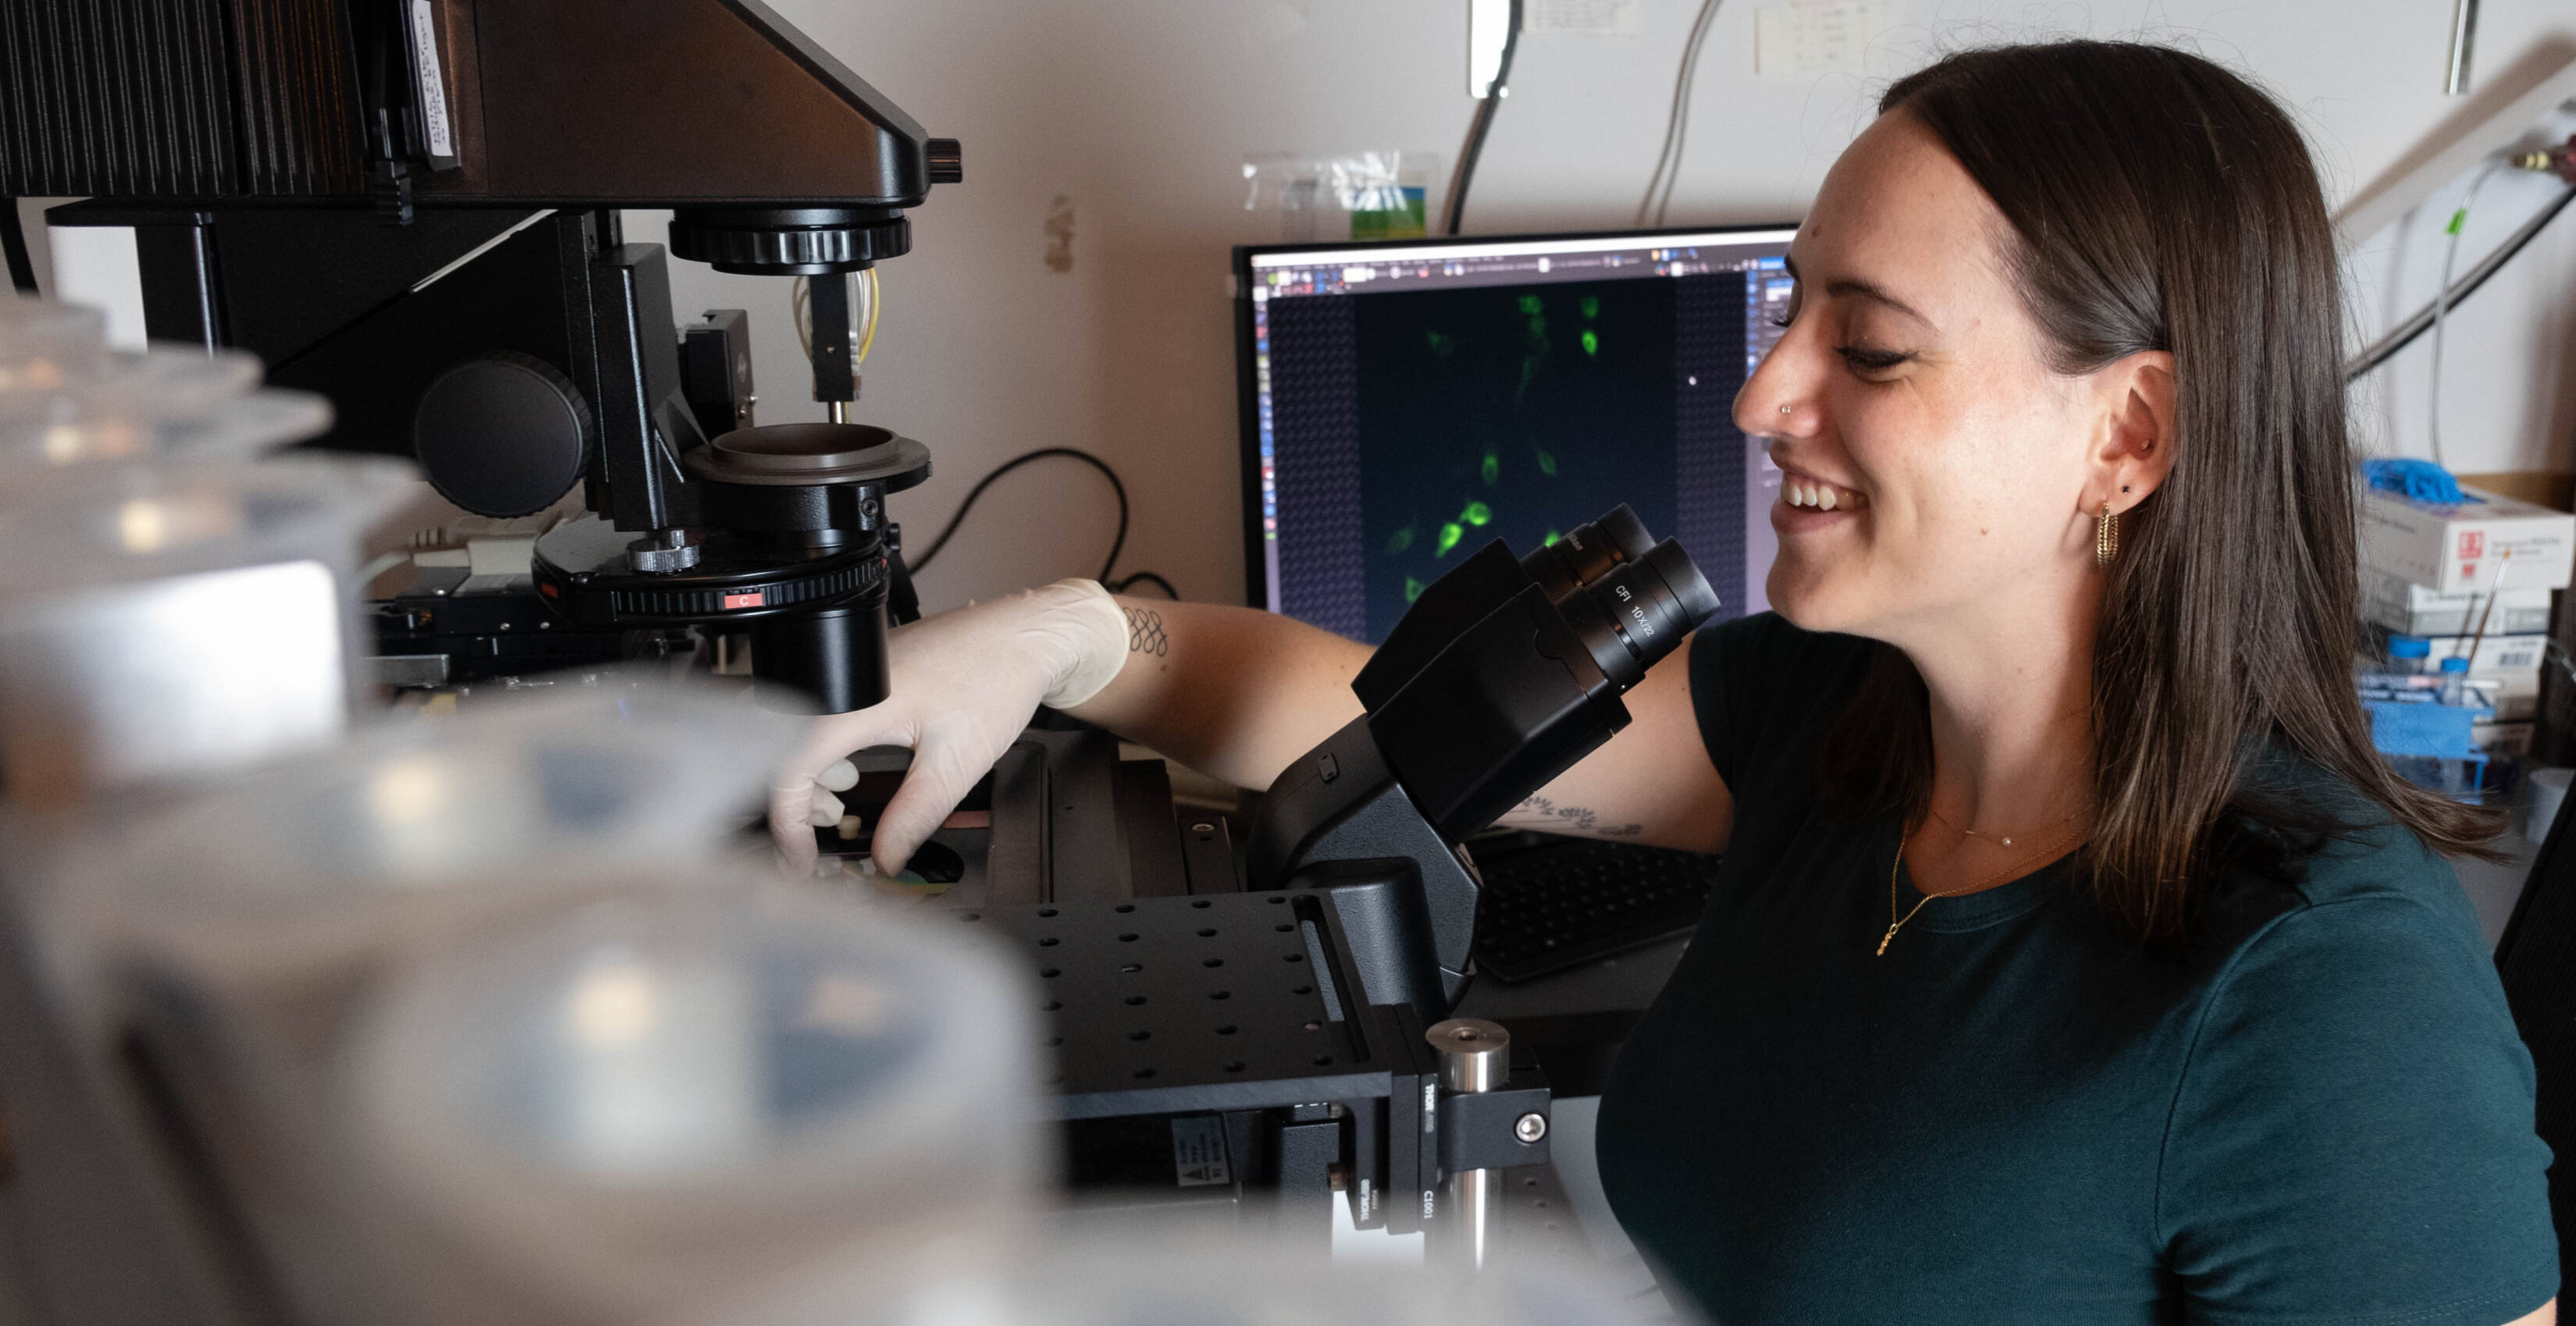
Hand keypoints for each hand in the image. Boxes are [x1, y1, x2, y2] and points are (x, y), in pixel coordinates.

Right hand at [767, 579, 1127, 877]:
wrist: (1026, 637)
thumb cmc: (998, 680)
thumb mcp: (955, 766)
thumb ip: (913, 818)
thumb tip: (884, 859)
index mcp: (856, 701)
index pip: (788, 770)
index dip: (788, 825)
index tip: (802, 859)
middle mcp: (843, 676)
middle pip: (783, 752)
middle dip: (797, 804)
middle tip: (822, 838)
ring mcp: (850, 667)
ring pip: (800, 732)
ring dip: (812, 777)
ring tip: (837, 809)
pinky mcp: (863, 667)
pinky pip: (823, 714)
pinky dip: (828, 751)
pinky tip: (851, 770)